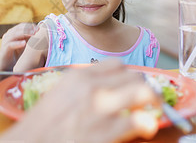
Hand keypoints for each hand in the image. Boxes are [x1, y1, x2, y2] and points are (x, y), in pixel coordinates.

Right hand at [0, 23, 37, 82]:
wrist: (7, 66)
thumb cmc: (18, 54)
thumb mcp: (25, 44)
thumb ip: (30, 38)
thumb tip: (40, 31)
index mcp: (13, 32)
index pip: (22, 25)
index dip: (30, 26)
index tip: (39, 28)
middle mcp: (8, 35)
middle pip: (19, 28)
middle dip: (29, 28)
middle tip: (37, 30)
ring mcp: (6, 41)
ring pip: (15, 34)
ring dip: (24, 33)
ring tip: (33, 34)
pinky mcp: (4, 49)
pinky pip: (11, 45)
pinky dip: (17, 44)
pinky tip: (24, 43)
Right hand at [0, 59, 159, 142]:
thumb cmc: (41, 125)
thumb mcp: (58, 95)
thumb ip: (81, 87)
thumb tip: (104, 89)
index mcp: (79, 76)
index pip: (117, 65)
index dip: (128, 76)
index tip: (130, 85)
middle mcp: (92, 87)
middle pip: (133, 76)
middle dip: (143, 87)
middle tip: (147, 99)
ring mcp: (101, 108)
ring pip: (142, 91)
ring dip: (152, 101)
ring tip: (153, 110)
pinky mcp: (107, 130)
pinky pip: (140, 120)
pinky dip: (147, 124)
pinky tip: (145, 129)